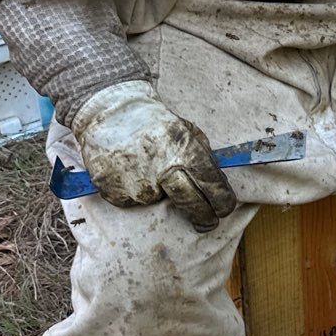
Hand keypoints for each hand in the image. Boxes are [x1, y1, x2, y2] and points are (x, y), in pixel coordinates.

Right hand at [71, 81, 236, 231]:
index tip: (225, 209)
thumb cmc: (154, 123)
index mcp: (183, 150)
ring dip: (161, 193)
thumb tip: (216, 184)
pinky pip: (134, 200)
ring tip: (150, 169)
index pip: (211, 184)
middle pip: (191, 204)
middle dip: (204, 216)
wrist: (110, 113)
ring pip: (159, 201)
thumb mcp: (186, 130)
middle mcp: (161, 170)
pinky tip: (132, 171)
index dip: (222, 201)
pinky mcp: (116, 193)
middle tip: (209, 222)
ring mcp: (137, 184)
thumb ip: (201, 155)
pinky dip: (137, 191)